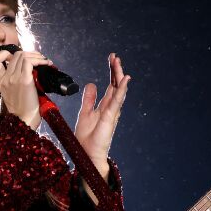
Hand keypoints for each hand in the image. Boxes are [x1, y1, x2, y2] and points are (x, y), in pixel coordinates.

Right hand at [0, 48, 52, 128]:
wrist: (24, 120)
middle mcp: (5, 78)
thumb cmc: (21, 110)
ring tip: (45, 61)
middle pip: (16, 55)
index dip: (6, 53)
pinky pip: (30, 62)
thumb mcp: (11, 94)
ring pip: (23, 56)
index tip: (19, 58)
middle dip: (29, 53)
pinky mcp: (24, 80)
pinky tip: (46, 64)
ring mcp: (14, 78)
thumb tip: (28, 70)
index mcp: (0, 81)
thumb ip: (14, 82)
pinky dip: (40, 60)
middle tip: (39, 59)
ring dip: (37, 56)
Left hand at [74, 53, 130, 177]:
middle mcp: (111, 107)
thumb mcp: (85, 112)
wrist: (87, 154)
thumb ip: (89, 99)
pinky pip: (117, 100)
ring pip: (118, 90)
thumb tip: (92, 84)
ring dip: (119, 75)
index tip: (111, 58)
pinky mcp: (110, 116)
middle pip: (116, 85)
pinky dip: (121, 89)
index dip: (111, 72)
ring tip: (118, 62)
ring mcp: (112, 112)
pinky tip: (125, 79)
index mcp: (105, 106)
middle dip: (116, 70)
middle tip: (114, 56)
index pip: (111, 85)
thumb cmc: (87, 138)